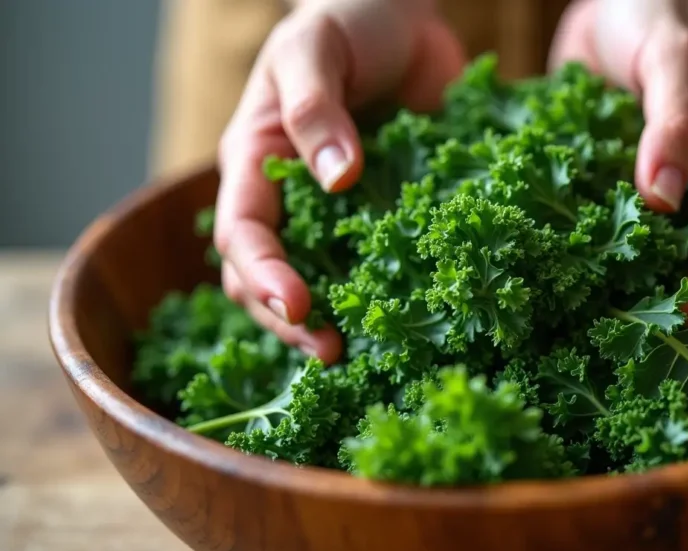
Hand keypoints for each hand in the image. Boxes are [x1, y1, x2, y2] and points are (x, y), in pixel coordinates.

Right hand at [213, 0, 465, 361]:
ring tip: (366, 353)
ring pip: (321, 282)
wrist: (403, 15)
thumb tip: (336, 180)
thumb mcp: (315, 50)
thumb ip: (315, 109)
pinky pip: (380, 264)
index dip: (263, 276)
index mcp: (254, 162)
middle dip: (291, 321)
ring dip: (334, 321)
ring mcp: (337, 214)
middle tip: (333, 351)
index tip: (299, 306)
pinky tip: (418, 318)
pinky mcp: (386, 217)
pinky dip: (389, 295)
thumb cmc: (345, 23)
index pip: (242, 234)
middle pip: (267, 278)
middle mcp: (289, 199)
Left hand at [549, 0, 687, 322]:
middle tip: (637, 332)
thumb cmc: (658, 9)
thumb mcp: (674, 58)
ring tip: (603, 318)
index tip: (682, 315)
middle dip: (681, 290)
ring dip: (640, 278)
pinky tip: (575, 275)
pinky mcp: (630, 174)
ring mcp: (673, 175)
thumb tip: (662, 201)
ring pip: (665, 243)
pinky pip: (624, 220)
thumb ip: (673, 124)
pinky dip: (606, 248)